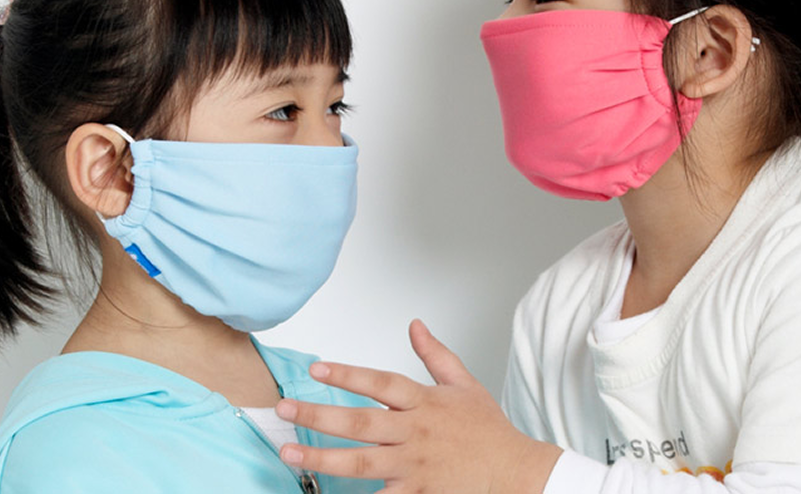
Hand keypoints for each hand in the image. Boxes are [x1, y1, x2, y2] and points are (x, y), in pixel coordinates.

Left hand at [276, 319, 561, 492]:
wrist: (517, 474)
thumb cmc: (489, 431)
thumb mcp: (465, 384)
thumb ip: (436, 354)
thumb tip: (415, 325)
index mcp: (425, 403)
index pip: (380, 383)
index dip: (348, 375)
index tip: (317, 369)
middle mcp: (415, 433)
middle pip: (361, 422)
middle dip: (319, 415)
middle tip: (283, 409)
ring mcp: (415, 468)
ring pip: (362, 463)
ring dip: (322, 457)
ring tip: (289, 452)